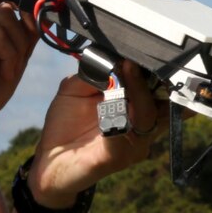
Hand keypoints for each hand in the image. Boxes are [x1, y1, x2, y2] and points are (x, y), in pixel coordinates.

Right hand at [0, 0, 37, 143]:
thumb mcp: (9, 47)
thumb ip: (19, 22)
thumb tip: (36, 0)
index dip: (14, 0)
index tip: (27, 23)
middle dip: (19, 23)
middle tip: (19, 51)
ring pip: (3, 14)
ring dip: (17, 44)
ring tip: (10, 65)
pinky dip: (10, 54)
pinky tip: (4, 72)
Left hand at [28, 59, 166, 207]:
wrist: (50, 159)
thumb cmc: (66, 125)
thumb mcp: (76, 90)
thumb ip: (93, 73)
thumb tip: (110, 56)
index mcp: (137, 111)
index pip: (161, 93)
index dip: (160, 74)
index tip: (147, 53)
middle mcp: (141, 129)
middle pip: (162, 103)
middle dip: (155, 80)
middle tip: (138, 60)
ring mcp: (132, 145)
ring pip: (147, 116)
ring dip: (137, 91)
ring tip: (127, 70)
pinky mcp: (115, 157)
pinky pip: (122, 134)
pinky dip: (117, 116)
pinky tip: (107, 103)